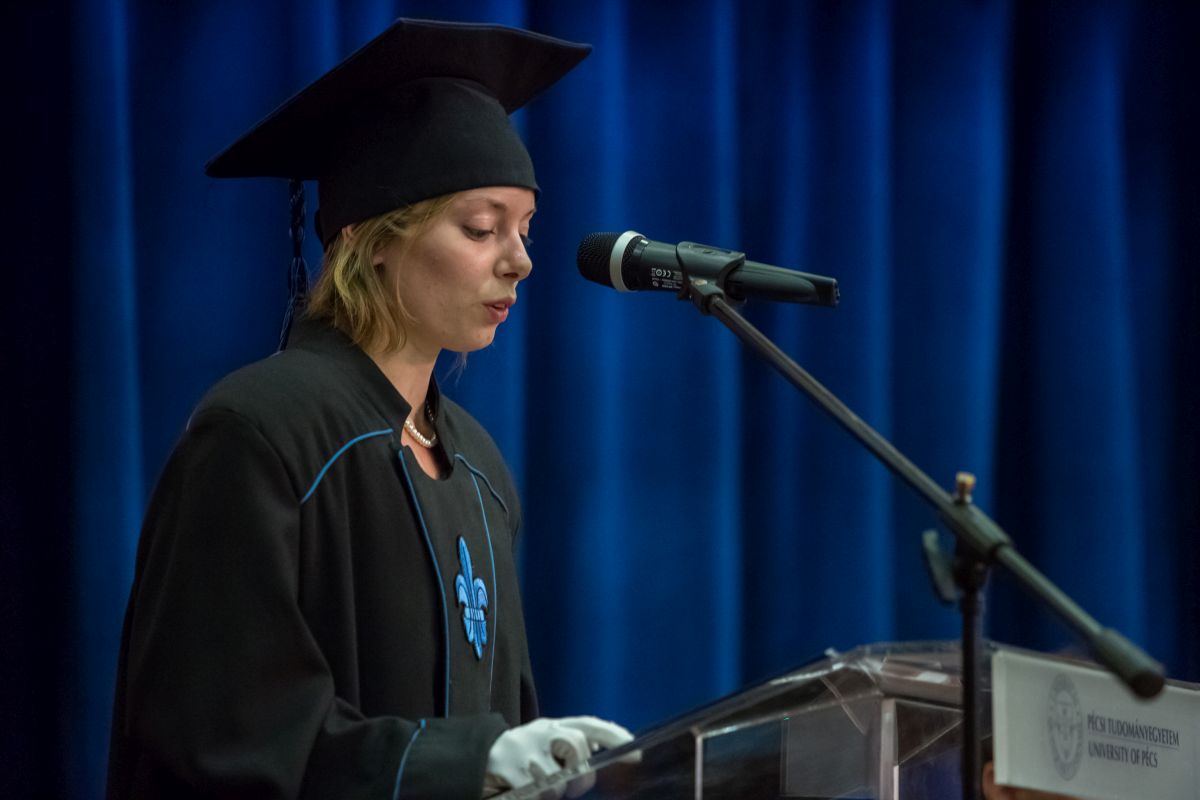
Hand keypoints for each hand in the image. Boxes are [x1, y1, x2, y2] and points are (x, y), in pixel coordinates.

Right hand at [483, 716, 635, 797]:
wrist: (479, 758)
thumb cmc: (522, 755)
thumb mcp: (546, 743)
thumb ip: (573, 746)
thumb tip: (604, 752)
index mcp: (553, 725)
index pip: (589, 725)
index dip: (614, 736)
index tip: (636, 753)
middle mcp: (542, 731)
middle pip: (578, 750)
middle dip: (579, 777)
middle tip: (566, 785)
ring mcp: (526, 749)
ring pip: (558, 782)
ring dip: (551, 793)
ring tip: (536, 786)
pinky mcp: (511, 769)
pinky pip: (537, 793)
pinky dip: (534, 797)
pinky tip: (523, 790)